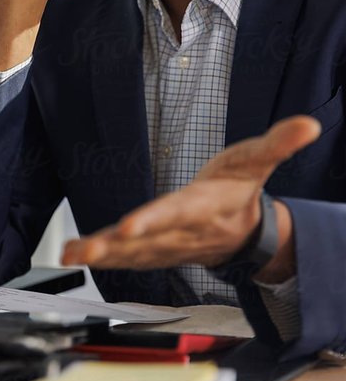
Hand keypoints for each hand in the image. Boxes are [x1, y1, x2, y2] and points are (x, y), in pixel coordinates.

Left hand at [61, 116, 320, 274]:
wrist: (242, 233)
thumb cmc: (241, 190)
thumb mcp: (259, 160)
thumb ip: (278, 143)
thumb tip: (309, 124)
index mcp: (202, 206)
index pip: (177, 213)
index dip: (155, 220)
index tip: (130, 227)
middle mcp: (181, 231)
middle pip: (145, 239)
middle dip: (115, 245)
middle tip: (85, 249)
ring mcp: (166, 245)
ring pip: (131, 252)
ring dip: (101, 253)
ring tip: (70, 253)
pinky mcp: (154, 251)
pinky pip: (126, 256)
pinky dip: (101, 255)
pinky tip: (74, 253)